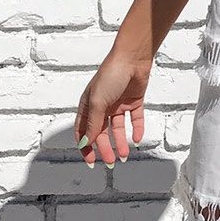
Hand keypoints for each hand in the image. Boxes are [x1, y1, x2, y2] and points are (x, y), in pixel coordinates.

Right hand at [74, 51, 152, 167]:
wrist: (132, 58)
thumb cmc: (110, 75)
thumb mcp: (98, 102)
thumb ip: (93, 124)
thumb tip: (86, 144)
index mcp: (88, 105)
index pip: (83, 130)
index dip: (85, 146)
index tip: (91, 161)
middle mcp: (102, 106)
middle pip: (101, 132)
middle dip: (105, 148)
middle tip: (111, 162)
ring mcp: (118, 104)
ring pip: (118, 128)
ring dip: (120, 142)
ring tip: (124, 155)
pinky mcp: (133, 101)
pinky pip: (134, 119)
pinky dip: (136, 129)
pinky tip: (136, 139)